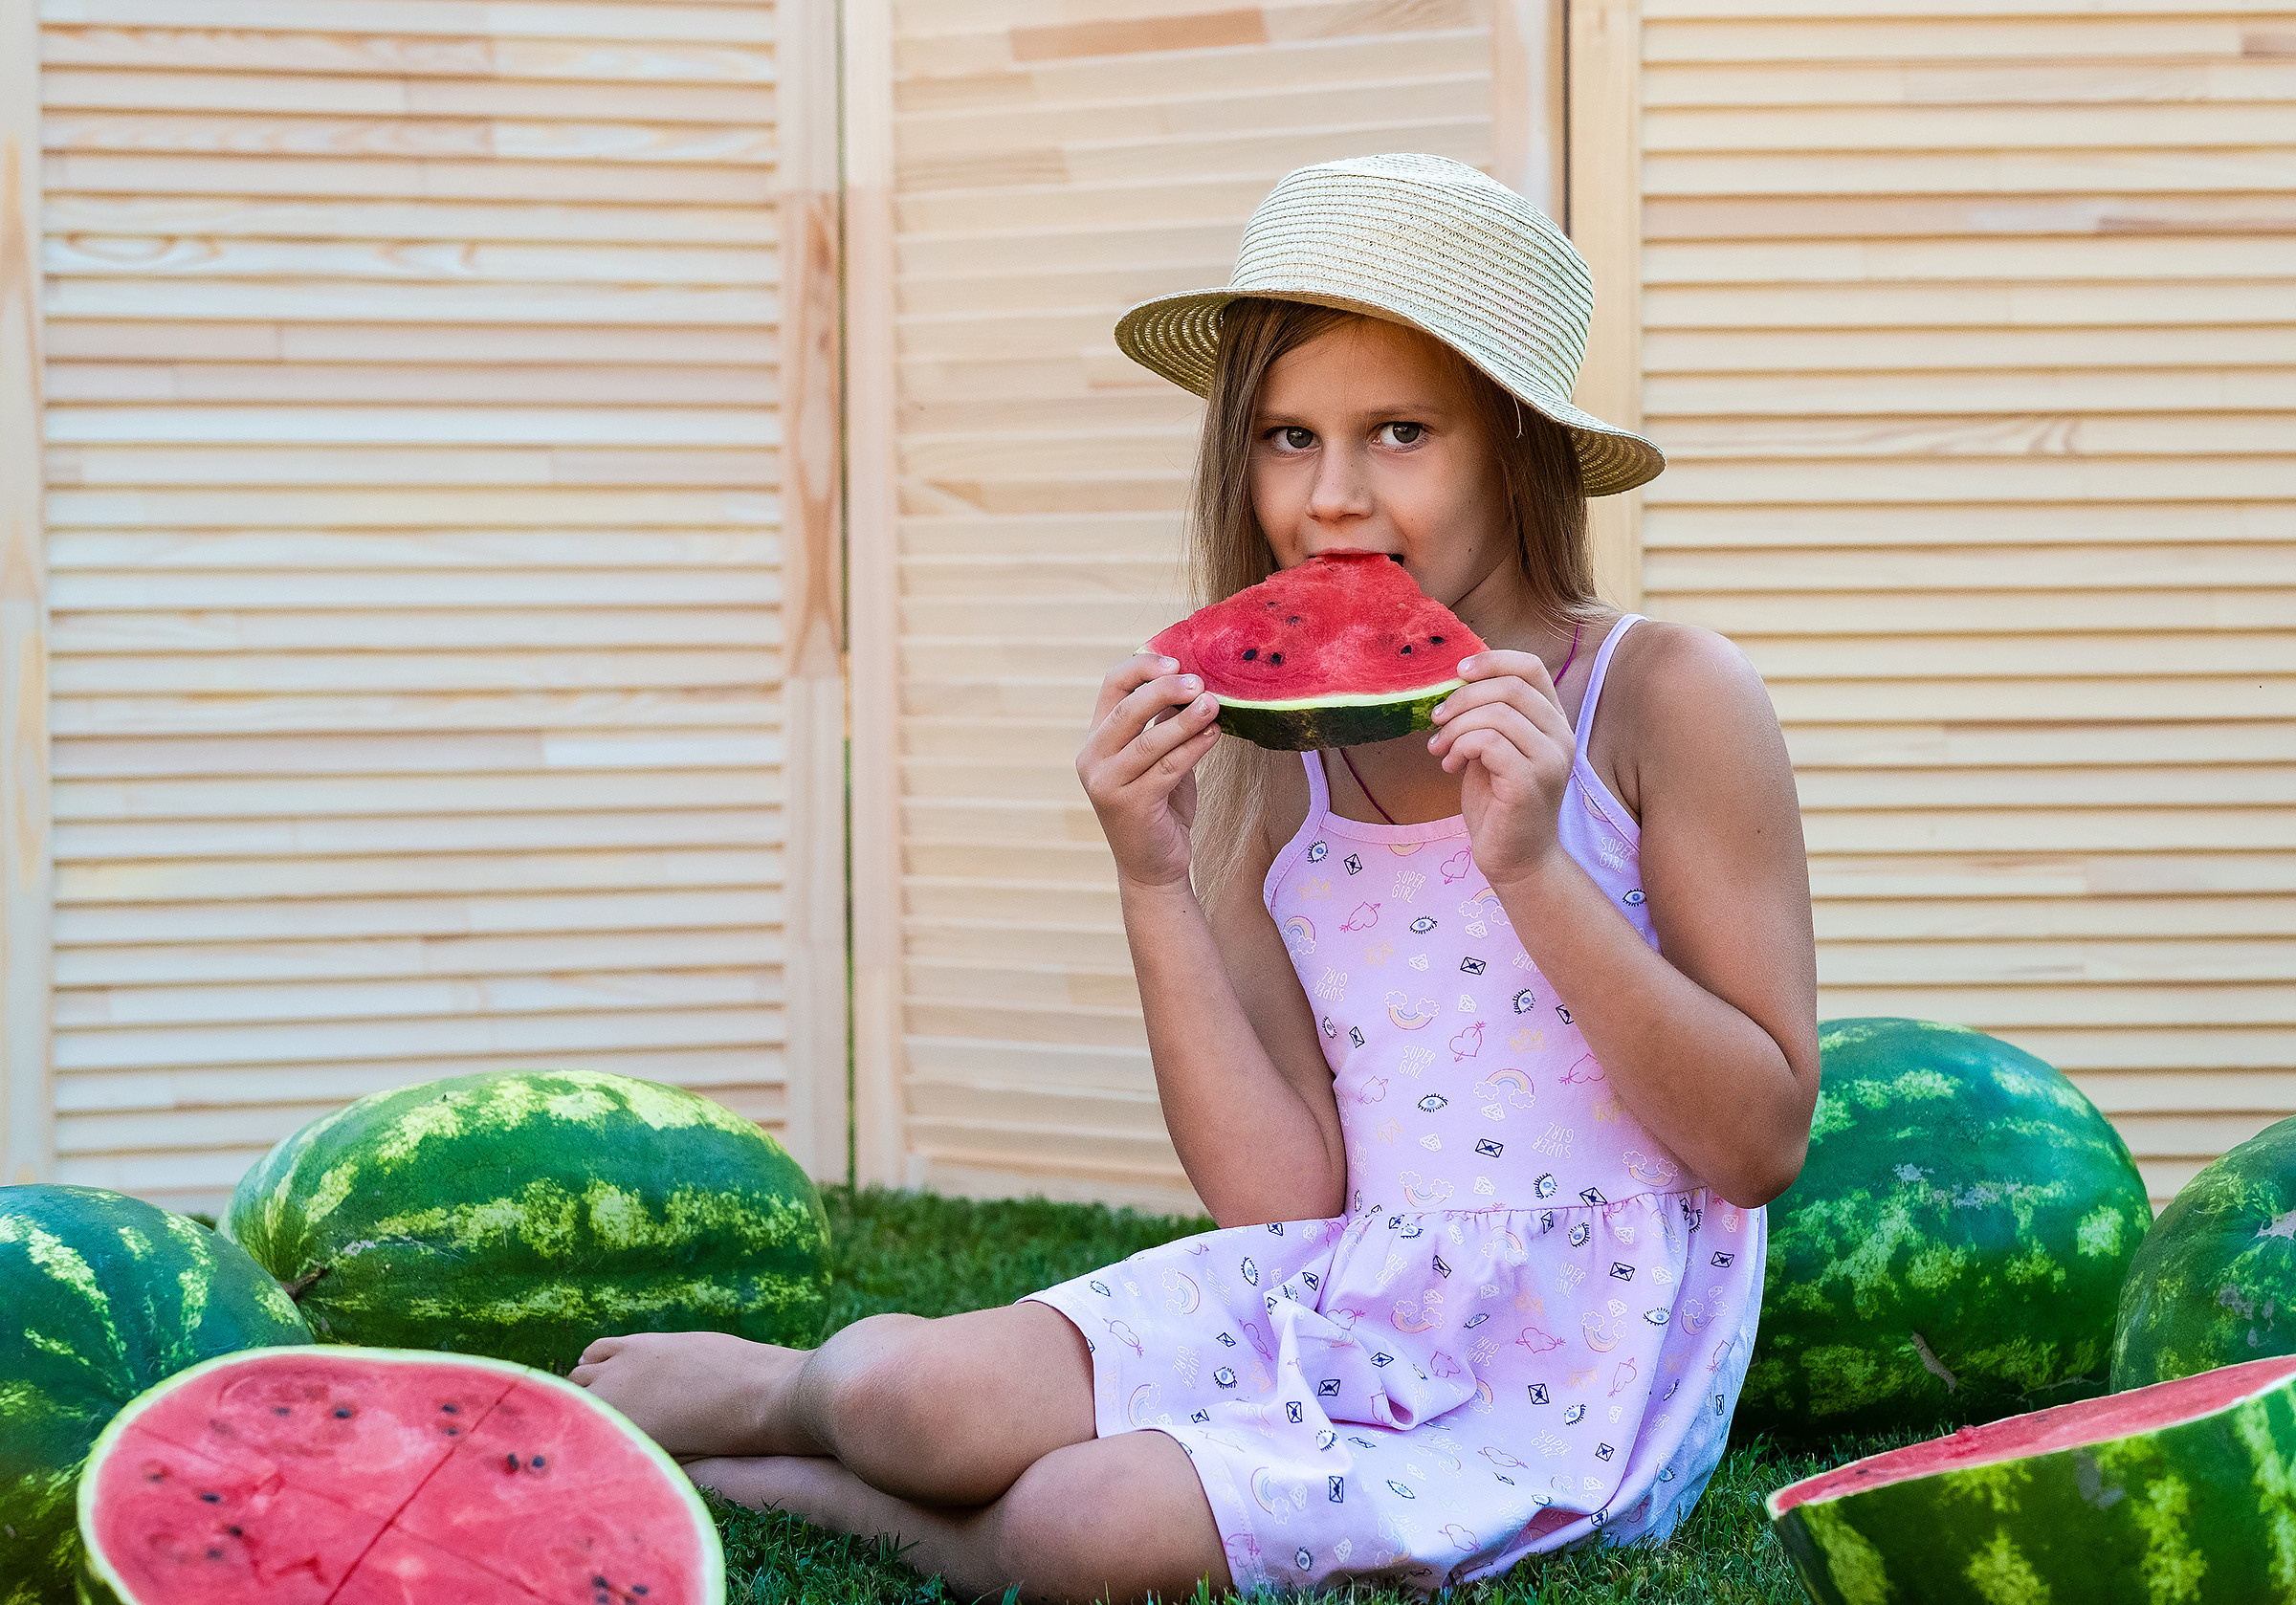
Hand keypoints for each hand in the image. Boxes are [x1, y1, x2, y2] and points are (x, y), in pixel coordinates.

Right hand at [1078, 654, 1224, 889]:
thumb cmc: (1160, 807)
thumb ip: (1165, 723)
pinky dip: (1194, 747)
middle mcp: (1093, 758)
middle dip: (1166, 688)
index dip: (1143, 666)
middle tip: (1200, 681)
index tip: (1177, 661)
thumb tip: (1192, 681)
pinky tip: (1215, 734)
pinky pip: (1168, 767)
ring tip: (1215, 704)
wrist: (1153, 867)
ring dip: (1186, 718)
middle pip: (1128, 708)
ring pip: (1149, 740)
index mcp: (1097, 738)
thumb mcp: (1158, 758)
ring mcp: (1107, 783)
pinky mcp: (1130, 805)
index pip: (1112, 686)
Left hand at [1427, 650, 1575, 888]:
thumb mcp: (1491, 750)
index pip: (1532, 667)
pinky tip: (1450, 766)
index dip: (1492, 660)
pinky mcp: (1530, 783)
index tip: (1458, 673)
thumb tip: (1456, 682)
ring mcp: (1550, 760)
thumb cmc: (1499, 805)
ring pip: (1497, 713)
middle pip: (1510, 686)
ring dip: (1457, 727)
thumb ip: (1486, 717)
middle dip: (1463, 697)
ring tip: (1441, 749)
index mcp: (1553, 722)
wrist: (1515, 859)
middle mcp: (1561, 737)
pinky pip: (1490, 743)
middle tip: (1437, 720)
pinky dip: (1461, 747)